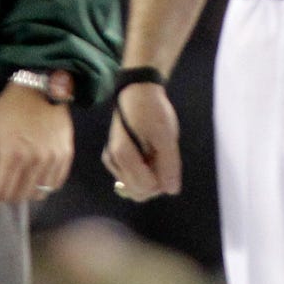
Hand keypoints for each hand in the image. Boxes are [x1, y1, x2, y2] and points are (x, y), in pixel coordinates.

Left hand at [0, 82, 74, 206]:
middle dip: (1, 197)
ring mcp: (53, 158)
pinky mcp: (65, 154)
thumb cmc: (11, 107)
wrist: (41, 86)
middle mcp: (35, 160)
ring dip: (22, 194)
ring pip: (36, 193)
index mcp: (13, 154)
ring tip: (14, 184)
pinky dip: (43, 187)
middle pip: (16, 195)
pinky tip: (33, 179)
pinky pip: (55, 184)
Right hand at [102, 81, 181, 200]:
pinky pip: (131, 178)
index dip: (161, 182)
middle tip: (163, 159)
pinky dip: (142, 172)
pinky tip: (148, 153)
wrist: (138, 90)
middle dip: (154, 183)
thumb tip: (171, 191)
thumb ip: (168, 164)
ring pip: (134, 187)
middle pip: (137, 193)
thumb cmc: (152, 110)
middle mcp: (113, 162)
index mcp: (123, 156)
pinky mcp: (114, 158)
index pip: (145, 189)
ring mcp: (112, 161)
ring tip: (155, 153)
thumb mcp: (166, 135)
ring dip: (149, 177)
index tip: (168, 162)